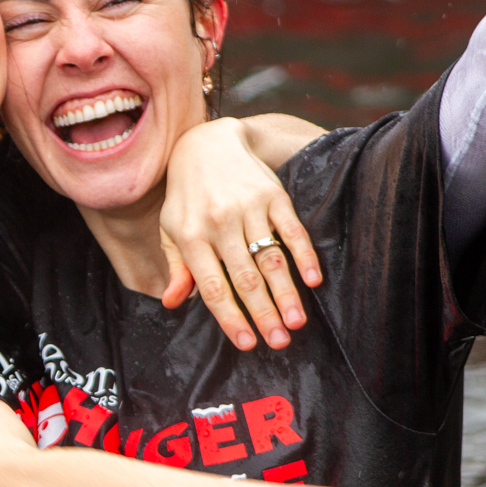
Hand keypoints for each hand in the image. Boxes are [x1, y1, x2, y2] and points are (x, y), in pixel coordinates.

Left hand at [159, 116, 321, 351]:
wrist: (207, 143)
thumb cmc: (186, 197)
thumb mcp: (171, 229)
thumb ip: (177, 267)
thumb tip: (173, 303)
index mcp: (191, 235)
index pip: (213, 286)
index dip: (231, 316)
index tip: (248, 343)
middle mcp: (219, 222)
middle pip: (245, 276)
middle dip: (263, 312)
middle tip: (279, 342)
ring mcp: (248, 207)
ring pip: (270, 257)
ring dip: (286, 292)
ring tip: (297, 322)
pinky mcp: (272, 195)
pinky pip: (292, 229)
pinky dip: (304, 255)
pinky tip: (313, 280)